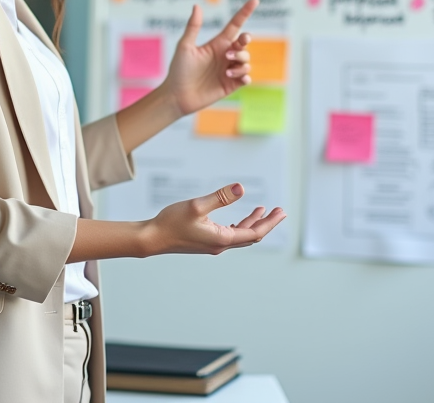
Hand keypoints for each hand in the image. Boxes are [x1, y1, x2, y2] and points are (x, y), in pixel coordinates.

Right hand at [141, 183, 285, 256]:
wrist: (152, 238)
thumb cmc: (171, 222)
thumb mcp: (196, 205)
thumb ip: (220, 197)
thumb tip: (241, 188)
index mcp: (222, 239)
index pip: (254, 233)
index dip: (269, 222)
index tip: (281, 212)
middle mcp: (220, 245)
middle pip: (251, 236)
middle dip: (266, 223)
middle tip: (279, 211)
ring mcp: (213, 245)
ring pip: (240, 235)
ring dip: (252, 223)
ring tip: (262, 210)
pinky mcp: (205, 242)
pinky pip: (230, 235)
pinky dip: (239, 226)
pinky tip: (238, 220)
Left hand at [160, 0, 258, 116]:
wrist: (177, 95)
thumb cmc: (178, 70)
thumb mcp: (185, 46)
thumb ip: (193, 27)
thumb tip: (197, 6)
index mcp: (216, 44)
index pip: (235, 25)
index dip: (245, 12)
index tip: (255, 0)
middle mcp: (225, 55)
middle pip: (244, 43)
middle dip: (243, 43)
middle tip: (229, 51)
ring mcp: (229, 70)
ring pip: (247, 60)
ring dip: (240, 62)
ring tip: (226, 71)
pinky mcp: (230, 85)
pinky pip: (246, 77)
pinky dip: (245, 75)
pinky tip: (239, 78)